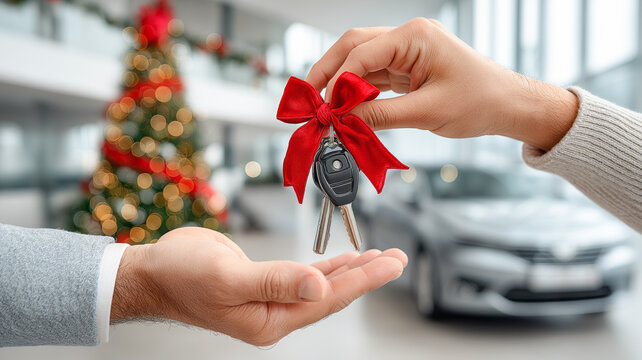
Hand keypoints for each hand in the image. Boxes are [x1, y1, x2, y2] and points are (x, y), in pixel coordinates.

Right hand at [110, 227, 406, 345]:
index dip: (362, 280)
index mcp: (270, 320)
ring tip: (380, 257)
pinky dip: (328, 266)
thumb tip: (320, 286)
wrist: (154, 272)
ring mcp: (272, 300)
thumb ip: (277, 282)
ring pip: (322, 285)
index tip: (390, 264)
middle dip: (366, 275)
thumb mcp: (229, 278)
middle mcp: (275, 314)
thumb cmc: (181, 276)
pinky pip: (306, 276)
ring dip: (351, 270)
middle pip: (332, 294)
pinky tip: (345, 260)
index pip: (327, 300)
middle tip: (398, 259)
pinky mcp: (267, 283)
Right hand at [306, 18, 578, 150]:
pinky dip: (358, 91)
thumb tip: (344, 119)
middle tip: (312, 99)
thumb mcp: (428, 112)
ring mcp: (407, 52)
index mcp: (415, 37)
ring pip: (361, 61)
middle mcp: (408, 38)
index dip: (338, 80)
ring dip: (342, 82)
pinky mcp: (408, 68)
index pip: (362, 52)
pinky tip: (347, 106)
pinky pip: (374, 75)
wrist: (507, 105)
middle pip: (354, 46)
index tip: (325, 107)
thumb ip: (381, 114)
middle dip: (330, 71)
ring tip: (325, 107)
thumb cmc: (480, 101)